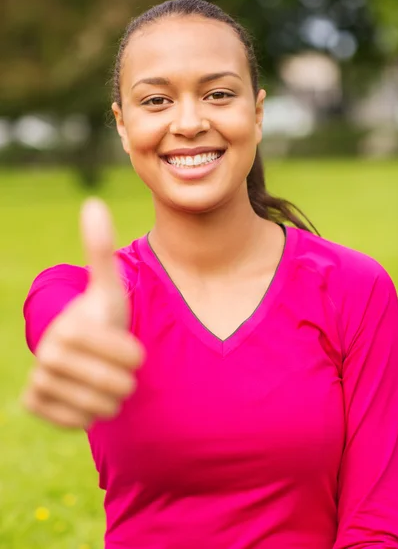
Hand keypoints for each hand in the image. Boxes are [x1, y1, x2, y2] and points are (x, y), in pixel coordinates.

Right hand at [22, 198, 143, 428]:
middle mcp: (47, 357)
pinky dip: (89, 413)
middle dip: (125, 378)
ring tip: (100, 378)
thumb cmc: (101, 317)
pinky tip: (84, 395)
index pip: (130, 358)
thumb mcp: (108, 287)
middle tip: (114, 365)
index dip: (136, 354)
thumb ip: (101, 250)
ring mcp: (38, 382)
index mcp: (69, 329)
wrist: (79, 349)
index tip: (125, 345)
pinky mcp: (34, 404)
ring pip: (102, 409)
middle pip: (118, 387)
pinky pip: (79, 421)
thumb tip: (93, 204)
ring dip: (111, 397)